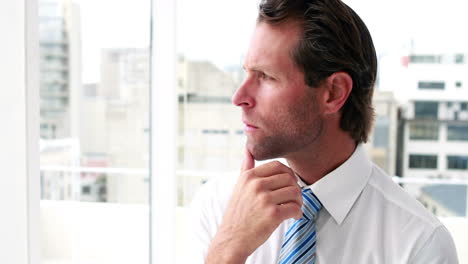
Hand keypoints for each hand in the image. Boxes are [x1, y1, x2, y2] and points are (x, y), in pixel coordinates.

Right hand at [205, 148, 302, 263]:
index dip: (288, 175)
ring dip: (298, 201)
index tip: (288, 184)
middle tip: (293, 199)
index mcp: (249, 176)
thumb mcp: (238, 187)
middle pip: (289, 178)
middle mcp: (256, 185)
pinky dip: (298, 213)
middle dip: (295, 189)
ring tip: (293, 207)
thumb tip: (248, 149)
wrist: (232, 239)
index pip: (278, 166)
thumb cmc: (238, 214)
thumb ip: (246, 168)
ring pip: (295, 192)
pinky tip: (293, 217)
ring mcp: (264, 199)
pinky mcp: (272, 214)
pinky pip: (295, 208)